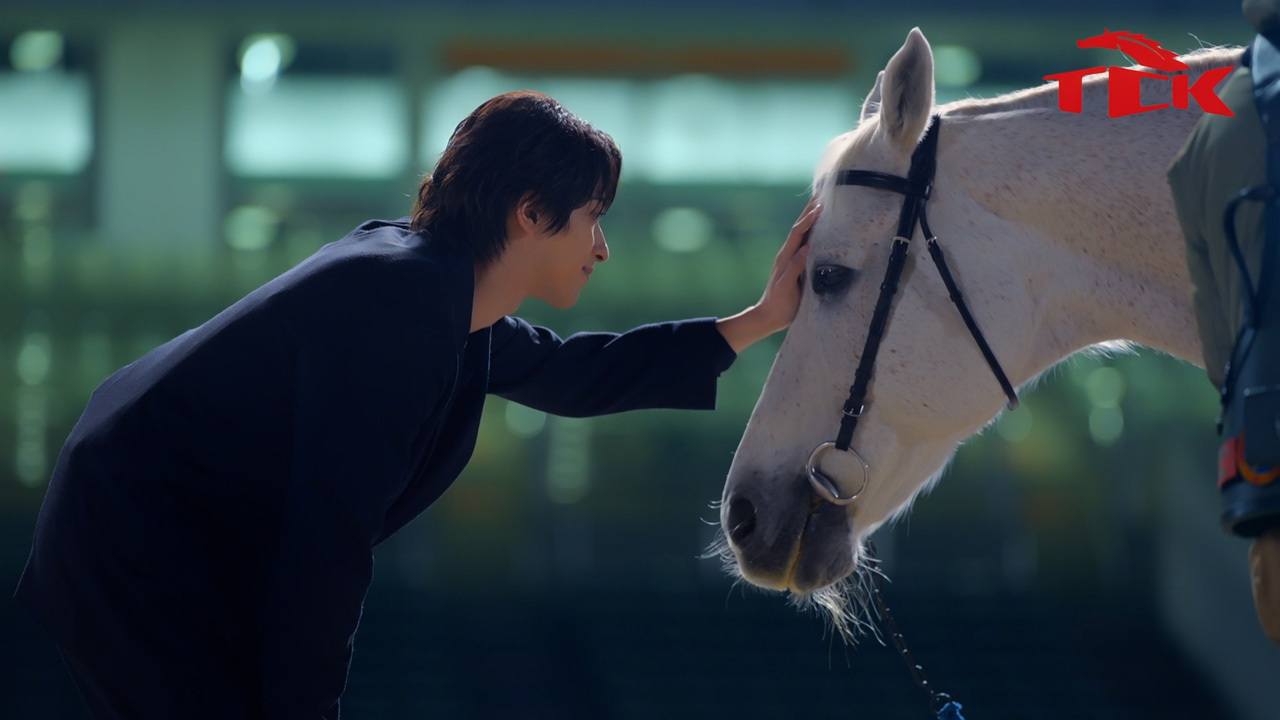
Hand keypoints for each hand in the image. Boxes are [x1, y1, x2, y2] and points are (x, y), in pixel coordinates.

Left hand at [716, 199, 819, 352]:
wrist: (769, 316)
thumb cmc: (779, 304)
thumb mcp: (787, 287)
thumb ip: (794, 268)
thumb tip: (805, 248)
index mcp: (786, 257)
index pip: (798, 233)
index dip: (809, 219)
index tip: (820, 207)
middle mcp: (788, 254)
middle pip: (799, 228)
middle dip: (809, 211)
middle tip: (821, 195)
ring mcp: (791, 258)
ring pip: (802, 233)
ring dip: (810, 218)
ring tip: (821, 204)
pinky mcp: (795, 264)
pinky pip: (805, 242)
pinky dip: (812, 231)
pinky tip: (819, 228)